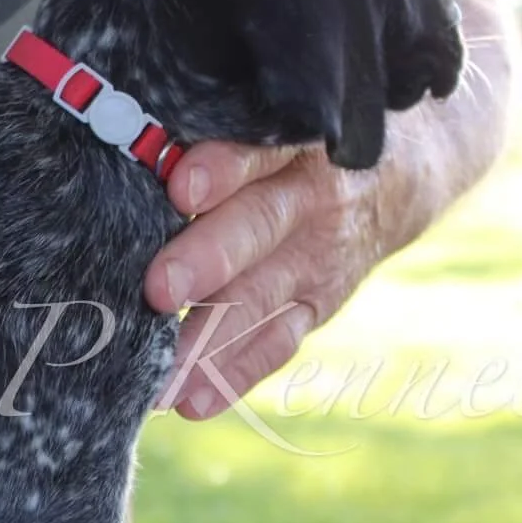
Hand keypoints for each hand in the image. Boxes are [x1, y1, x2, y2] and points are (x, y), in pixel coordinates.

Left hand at [144, 142, 387, 420]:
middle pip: (258, 227)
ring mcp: (318, 257)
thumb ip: (219, 130)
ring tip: (162, 377)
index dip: (223, 169)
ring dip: (210, 338)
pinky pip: (278, 341)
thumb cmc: (297, 137)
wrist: (396, 172)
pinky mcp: (318, 302)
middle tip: (158, 290)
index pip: (260, 150)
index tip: (181, 188)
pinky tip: (192, 403)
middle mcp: (311, 200)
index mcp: (294, 140)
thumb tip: (125, 130)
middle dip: (207, 260)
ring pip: (262, 297)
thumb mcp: (276, 119)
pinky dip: (236, 373)